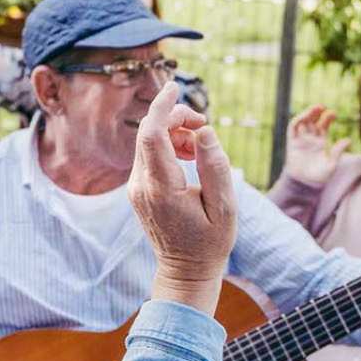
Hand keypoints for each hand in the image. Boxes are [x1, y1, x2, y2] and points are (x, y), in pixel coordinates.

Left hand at [132, 81, 237, 312]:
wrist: (185, 272)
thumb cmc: (210, 243)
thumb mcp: (224, 206)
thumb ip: (216, 166)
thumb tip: (204, 131)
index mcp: (162, 188)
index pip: (152, 135)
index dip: (161, 107)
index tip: (173, 87)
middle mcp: (141, 186)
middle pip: (149, 134)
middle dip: (174, 118)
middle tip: (203, 122)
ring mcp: (136, 189)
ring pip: (148, 143)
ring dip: (174, 133)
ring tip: (201, 147)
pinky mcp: (139, 190)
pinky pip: (149, 156)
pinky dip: (169, 147)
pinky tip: (190, 157)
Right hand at [281, 105, 346, 186]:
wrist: (304, 184)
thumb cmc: (320, 176)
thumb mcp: (332, 164)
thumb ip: (338, 151)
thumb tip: (348, 139)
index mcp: (321, 142)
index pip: (324, 125)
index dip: (328, 117)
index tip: (333, 114)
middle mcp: (310, 139)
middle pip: (313, 120)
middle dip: (317, 112)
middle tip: (322, 106)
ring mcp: (301, 140)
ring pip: (303, 121)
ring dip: (307, 114)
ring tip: (314, 108)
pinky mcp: (292, 142)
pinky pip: (293, 128)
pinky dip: (297, 120)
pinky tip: (303, 117)